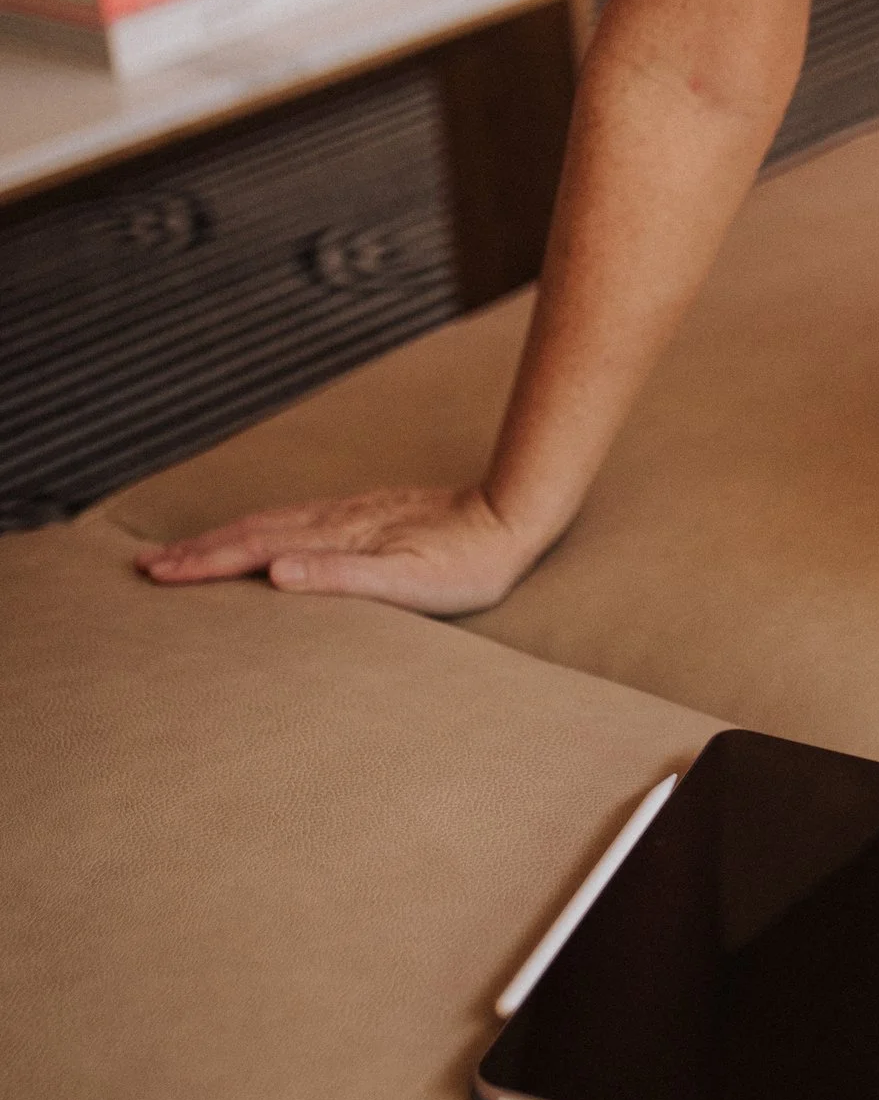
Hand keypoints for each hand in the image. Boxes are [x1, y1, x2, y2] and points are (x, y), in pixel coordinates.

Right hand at [138, 481, 544, 615]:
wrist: (512, 518)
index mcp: (336, 538)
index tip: (156, 574)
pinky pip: (295, 522)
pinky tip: (257, 540)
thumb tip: (275, 573)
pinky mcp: (366, 517)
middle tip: (145, 565)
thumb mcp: (410, 582)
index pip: (253, 549)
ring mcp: (349, 516)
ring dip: (222, 538)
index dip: (203, 563)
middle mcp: (335, 521)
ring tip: (184, 551)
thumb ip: (343, 577)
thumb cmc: (468, 564)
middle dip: (197, 550)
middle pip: (251, 533)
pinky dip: (259, 532)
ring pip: (269, 524)